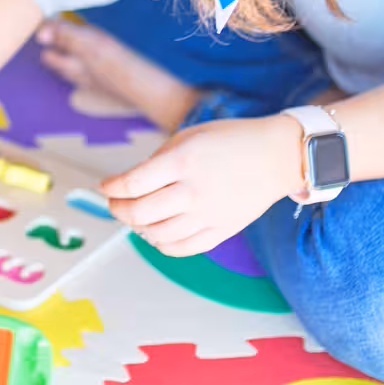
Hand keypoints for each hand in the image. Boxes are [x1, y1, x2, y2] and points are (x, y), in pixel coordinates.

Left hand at [102, 115, 304, 256]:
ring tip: (136, 216)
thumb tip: (129, 185)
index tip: (105, 185)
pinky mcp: (221, 231)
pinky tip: (157, 231)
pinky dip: (161, 244)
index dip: (111, 187)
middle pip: (138, 213)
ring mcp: (208, 215)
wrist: (278, 156)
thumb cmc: (231, 140)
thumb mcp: (189, 136)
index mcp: (183, 161)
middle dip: (117, 208)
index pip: (132, 184)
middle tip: (115, 201)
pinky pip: (181, 248)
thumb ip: (158, 161)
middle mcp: (193, 191)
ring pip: (156, 235)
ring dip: (137, 227)